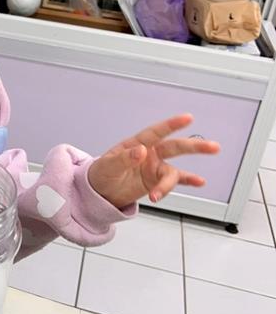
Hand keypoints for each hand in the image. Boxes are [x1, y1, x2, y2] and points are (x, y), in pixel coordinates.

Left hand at [88, 114, 219, 208]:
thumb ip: (124, 158)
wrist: (101, 191)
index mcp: (138, 143)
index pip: (156, 132)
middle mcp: (151, 153)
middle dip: (194, 147)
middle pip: (175, 147)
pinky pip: (176, 181)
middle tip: (212, 147)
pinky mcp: (157, 181)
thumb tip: (140, 151)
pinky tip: (200, 182)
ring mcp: (156, 167)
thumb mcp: (108, 165)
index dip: (172, 124)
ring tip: (157, 194)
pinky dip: (188, 181)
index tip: (187, 118)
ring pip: (172, 172)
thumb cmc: (102, 172)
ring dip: (169, 183)